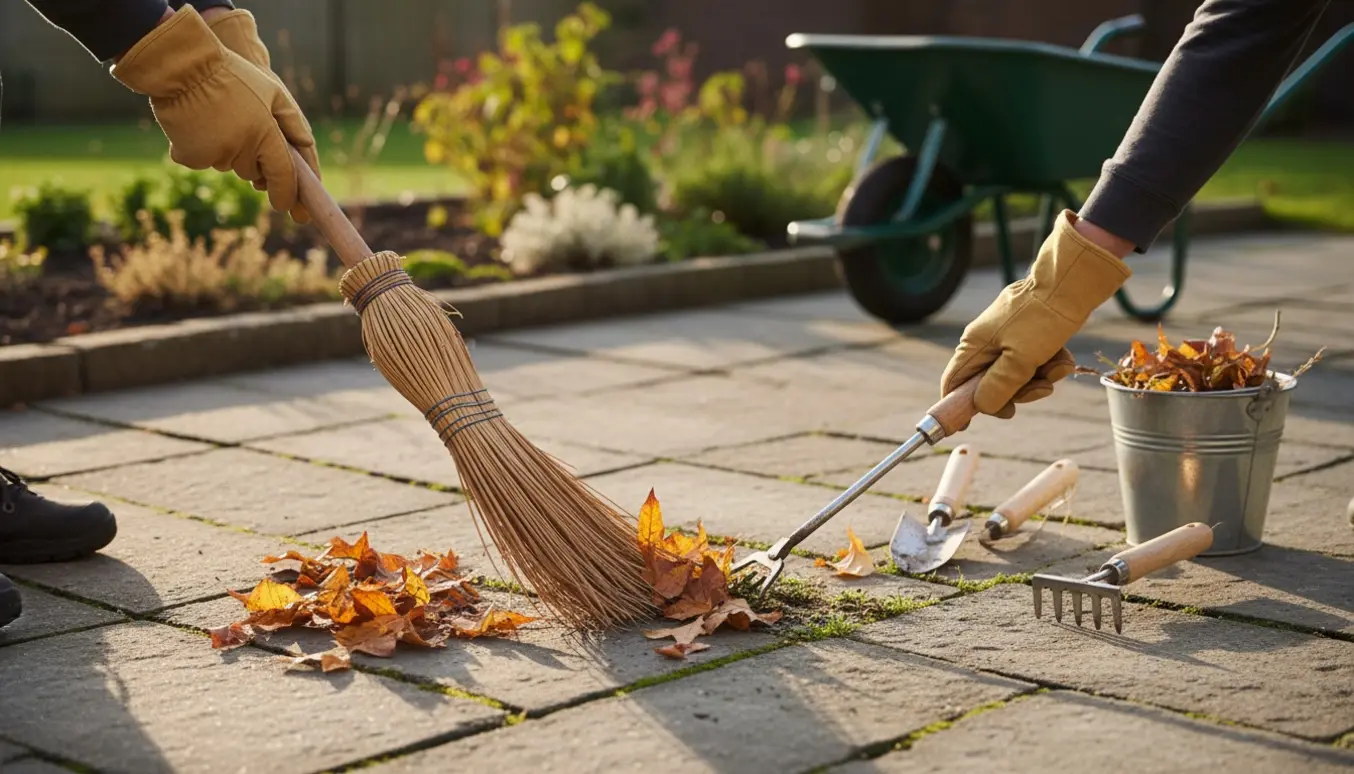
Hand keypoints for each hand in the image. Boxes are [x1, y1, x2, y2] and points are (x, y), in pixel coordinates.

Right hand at [205, 8, 320, 221]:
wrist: (181, 66)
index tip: (285, 204)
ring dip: (230, 151)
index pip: (283, 175)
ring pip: (229, 165)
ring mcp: (214, 155)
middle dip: (255, 160)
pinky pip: (204, 160)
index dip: (286, 193)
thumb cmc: (232, 75)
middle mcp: (241, 150)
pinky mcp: (190, 157)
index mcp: (265, 135)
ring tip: (220, 119)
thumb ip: (292, 121)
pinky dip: (204, 149)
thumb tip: (306, 147)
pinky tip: (200, 125)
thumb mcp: (272, 91)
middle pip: (254, 173)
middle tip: (246, 131)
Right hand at [940, 210, 1131, 418]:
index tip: (965, 427)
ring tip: (1057, 366)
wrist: (1071, 283)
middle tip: (1040, 388)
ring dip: (1041, 377)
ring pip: (1017, 374)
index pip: (953, 382)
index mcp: (974, 345)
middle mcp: (987, 341)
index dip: (957, 406)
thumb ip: (998, 388)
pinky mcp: (1029, 334)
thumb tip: (982, 407)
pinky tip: (1063, 357)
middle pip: (991, 384)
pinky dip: (1050, 364)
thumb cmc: (1041, 320)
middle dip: (1018, 391)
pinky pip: (1034, 361)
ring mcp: (1008, 337)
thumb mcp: (1019, 361)